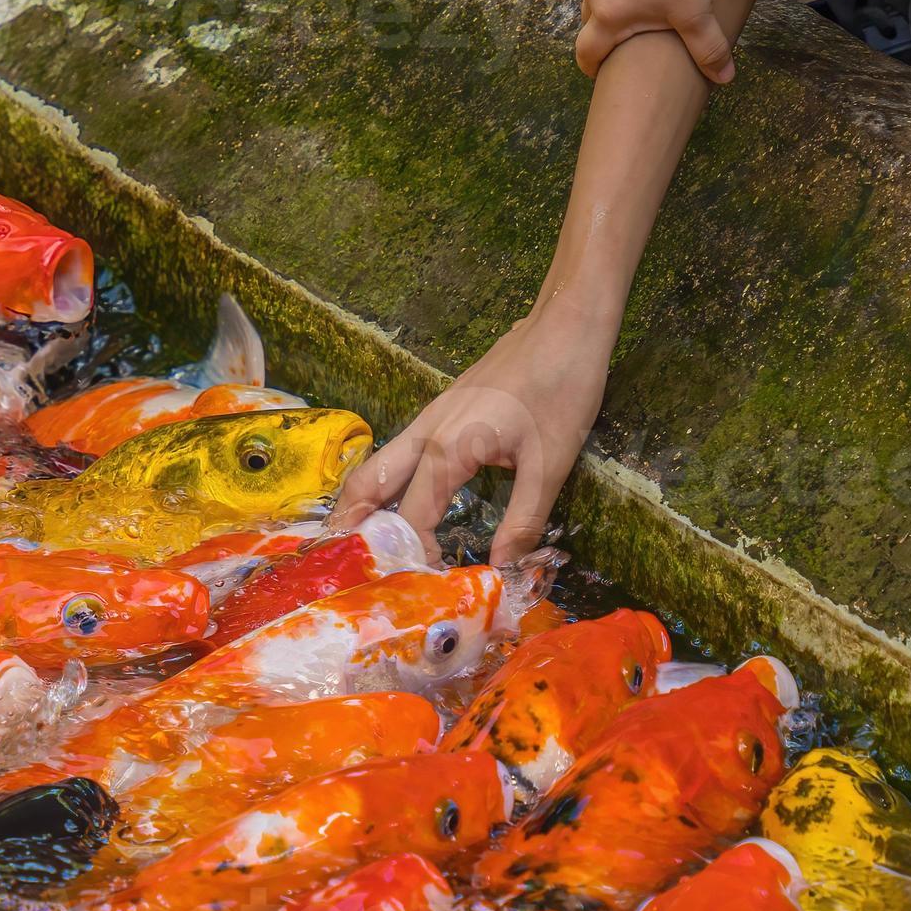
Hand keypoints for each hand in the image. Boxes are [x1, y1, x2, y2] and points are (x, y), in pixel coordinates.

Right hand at [334, 312, 609, 566]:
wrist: (565, 325)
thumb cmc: (561, 389)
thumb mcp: (551, 466)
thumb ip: (522, 522)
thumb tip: (502, 570)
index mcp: (448, 449)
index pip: (413, 517)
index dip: (415, 555)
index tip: (429, 585)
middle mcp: (426, 433)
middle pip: (368, 484)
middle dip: (352, 525)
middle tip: (345, 567)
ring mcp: (430, 418)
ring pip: (378, 465)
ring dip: (363, 503)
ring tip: (361, 543)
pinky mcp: (442, 412)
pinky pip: (399, 453)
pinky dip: (386, 483)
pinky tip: (399, 502)